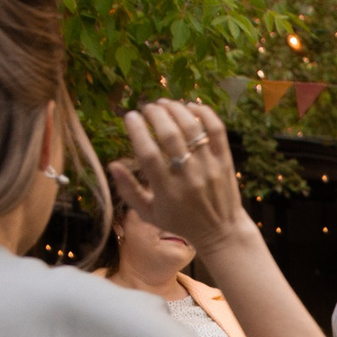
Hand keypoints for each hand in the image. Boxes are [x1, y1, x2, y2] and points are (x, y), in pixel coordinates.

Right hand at [109, 100, 244, 250]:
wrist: (221, 232)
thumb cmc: (181, 222)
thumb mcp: (150, 214)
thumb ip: (129, 191)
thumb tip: (111, 165)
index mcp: (166, 190)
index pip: (148, 154)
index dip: (137, 131)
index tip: (130, 117)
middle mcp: (188, 176)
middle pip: (169, 135)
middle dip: (155, 114)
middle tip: (147, 108)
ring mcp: (209, 166)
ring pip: (192, 128)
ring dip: (175, 109)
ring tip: (164, 104)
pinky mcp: (225, 160)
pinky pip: (216, 129)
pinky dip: (203, 113)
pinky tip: (189, 107)